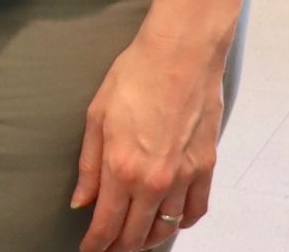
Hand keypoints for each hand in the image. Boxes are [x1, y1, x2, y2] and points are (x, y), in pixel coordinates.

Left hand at [74, 26, 226, 251]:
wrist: (180, 55)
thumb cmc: (133, 77)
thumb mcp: (96, 117)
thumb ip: (90, 166)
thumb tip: (81, 202)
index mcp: (122, 168)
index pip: (107, 224)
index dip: (97, 244)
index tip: (89, 250)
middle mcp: (155, 181)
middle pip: (136, 234)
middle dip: (119, 246)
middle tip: (108, 246)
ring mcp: (185, 177)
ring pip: (167, 228)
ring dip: (148, 238)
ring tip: (134, 237)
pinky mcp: (207, 168)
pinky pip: (196, 211)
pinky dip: (182, 223)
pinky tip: (170, 220)